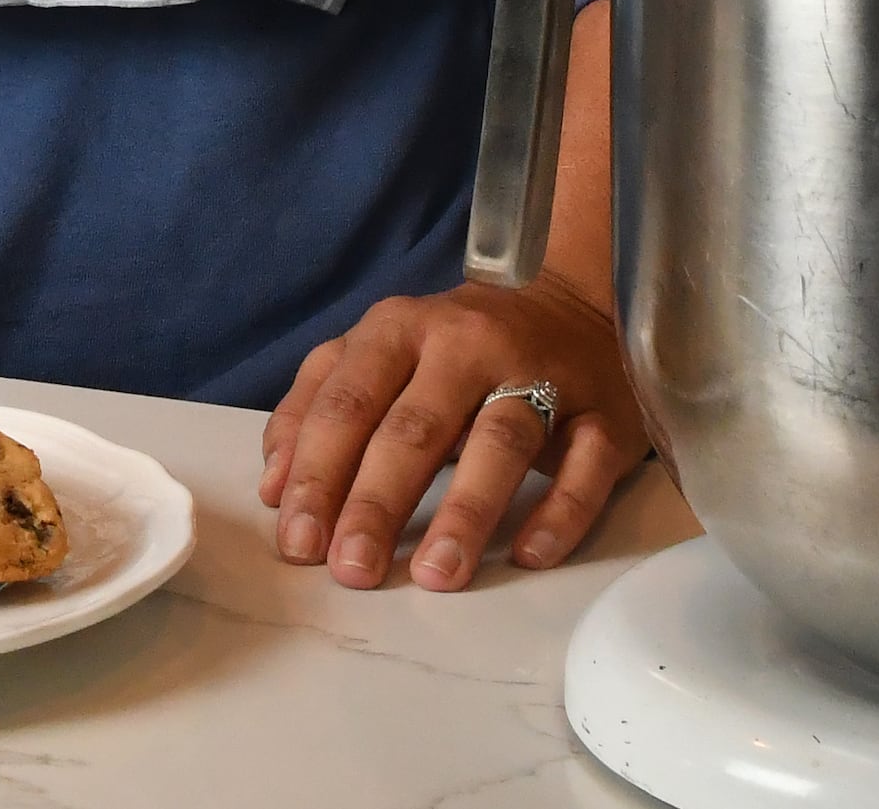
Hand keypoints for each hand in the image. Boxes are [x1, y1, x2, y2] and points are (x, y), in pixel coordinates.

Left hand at [258, 271, 648, 592]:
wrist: (573, 303)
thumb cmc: (455, 346)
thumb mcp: (379, 354)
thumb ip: (318, 407)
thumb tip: (274, 487)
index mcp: (402, 329)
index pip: (349, 402)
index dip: (319, 471)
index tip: (298, 541)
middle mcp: (469, 345)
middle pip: (417, 426)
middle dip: (378, 501)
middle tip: (352, 569)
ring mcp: (543, 376)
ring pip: (501, 440)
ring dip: (466, 509)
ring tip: (436, 575)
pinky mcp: (604, 414)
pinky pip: (585, 464)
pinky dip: (559, 510)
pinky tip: (527, 555)